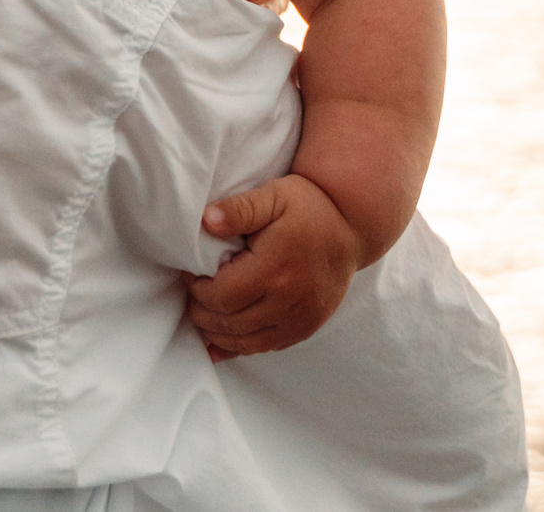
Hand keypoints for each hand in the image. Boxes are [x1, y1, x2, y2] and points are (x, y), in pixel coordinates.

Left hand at [184, 174, 360, 359]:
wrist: (351, 228)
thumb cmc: (308, 208)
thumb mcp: (273, 196)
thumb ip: (239, 208)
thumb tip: (206, 221)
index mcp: (275, 268)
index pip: (221, 295)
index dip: (197, 289)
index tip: (191, 274)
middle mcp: (289, 299)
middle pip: (230, 322)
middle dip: (202, 313)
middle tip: (193, 296)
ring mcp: (300, 318)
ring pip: (246, 342)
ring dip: (218, 334)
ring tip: (204, 317)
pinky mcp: (307, 327)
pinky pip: (267, 347)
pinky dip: (241, 347)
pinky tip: (222, 342)